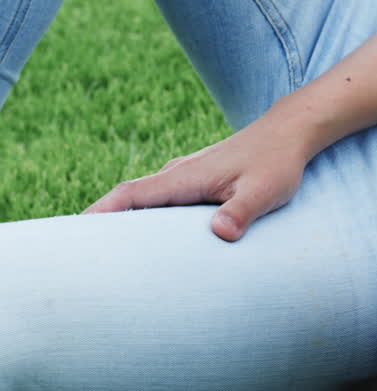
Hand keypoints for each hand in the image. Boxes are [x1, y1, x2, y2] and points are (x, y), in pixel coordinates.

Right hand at [83, 114, 309, 241]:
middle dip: (102, 224)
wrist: (289, 133)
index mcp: (184, 177)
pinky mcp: (197, 181)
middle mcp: (177, 174)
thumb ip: (241, 211)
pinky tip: (148, 240)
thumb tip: (220, 233)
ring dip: (124, 221)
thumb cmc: (278, 162)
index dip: (100, 213)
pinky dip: (147, 217)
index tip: (73, 234)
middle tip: (80, 257)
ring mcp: (185, 176)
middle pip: (128, 200)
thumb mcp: (265, 190)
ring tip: (106, 256)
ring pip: (144, 200)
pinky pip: (162, 201)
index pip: (130, 195)